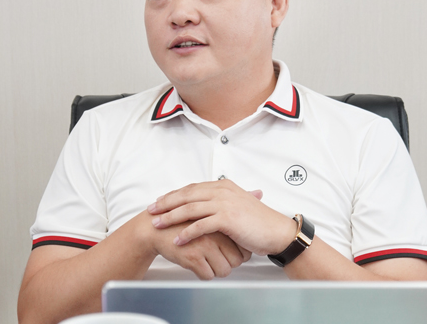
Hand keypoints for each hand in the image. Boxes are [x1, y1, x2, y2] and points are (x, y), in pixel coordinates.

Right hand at [143, 211, 250, 279]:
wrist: (154, 228)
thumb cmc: (182, 219)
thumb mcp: (210, 206)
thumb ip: (236, 201)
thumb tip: (259, 192)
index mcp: (222, 218)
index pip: (243, 246)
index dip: (237, 251)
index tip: (228, 249)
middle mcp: (216, 231)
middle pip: (236, 261)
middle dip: (228, 262)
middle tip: (215, 256)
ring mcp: (205, 245)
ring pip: (223, 271)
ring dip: (215, 269)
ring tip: (205, 259)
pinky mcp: (193, 257)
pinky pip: (208, 276)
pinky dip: (203, 273)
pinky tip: (197, 263)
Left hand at [147, 179, 296, 255]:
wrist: (276, 231)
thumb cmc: (258, 222)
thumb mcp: (237, 205)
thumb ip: (221, 201)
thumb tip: (205, 205)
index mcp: (223, 186)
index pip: (192, 188)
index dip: (174, 195)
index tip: (159, 202)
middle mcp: (222, 191)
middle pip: (187, 195)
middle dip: (166, 203)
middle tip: (151, 211)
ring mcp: (225, 203)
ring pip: (190, 209)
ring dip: (171, 217)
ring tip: (158, 225)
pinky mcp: (228, 218)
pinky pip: (201, 225)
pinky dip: (187, 233)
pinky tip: (177, 240)